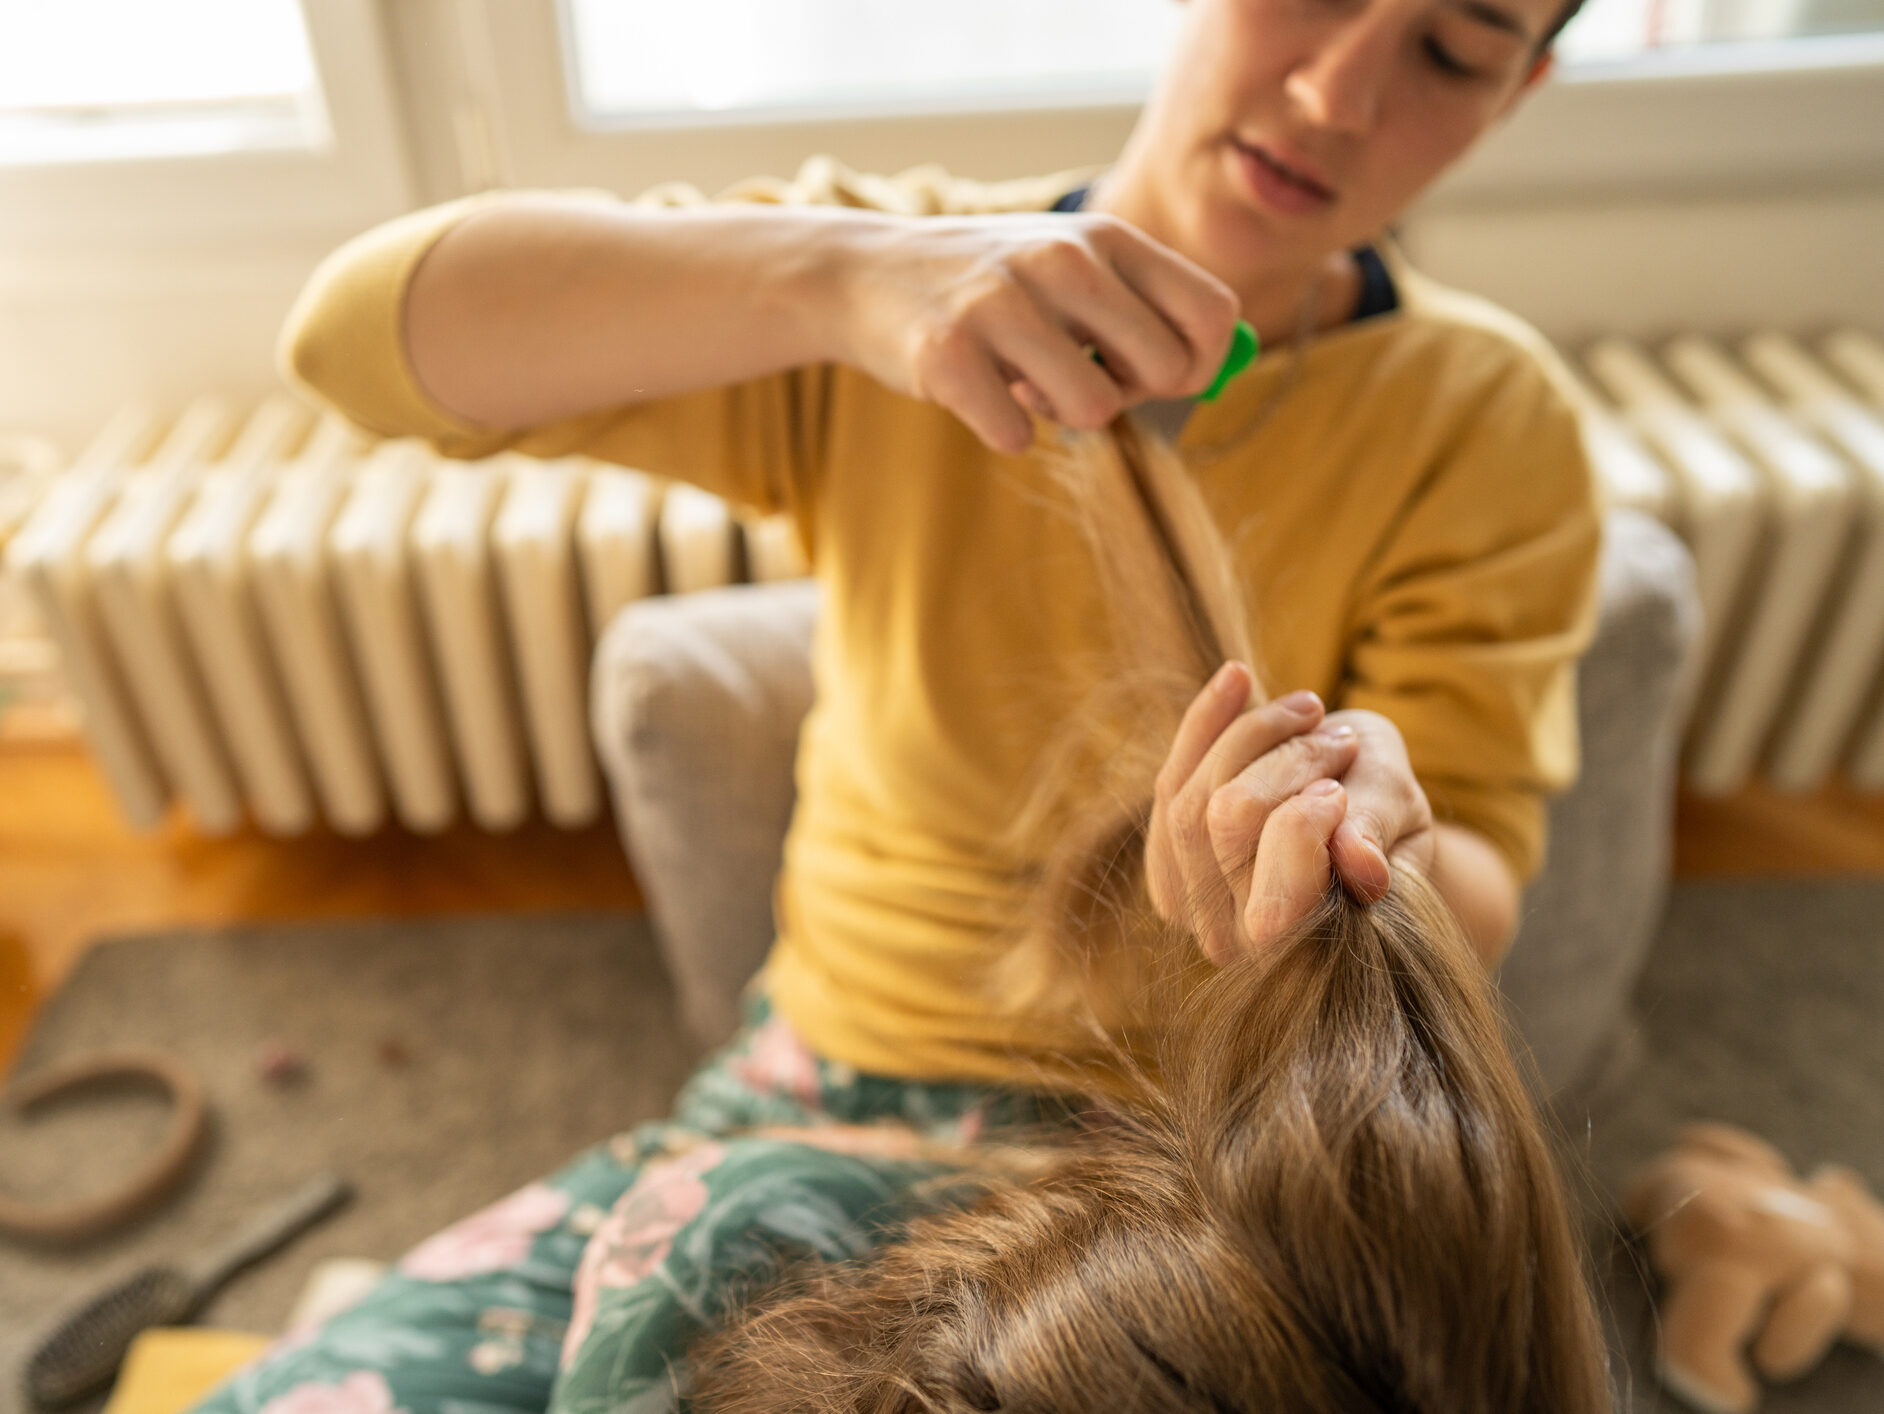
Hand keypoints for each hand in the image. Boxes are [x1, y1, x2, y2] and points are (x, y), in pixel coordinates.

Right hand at [822, 211, 1239, 454]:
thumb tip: (1217, 370)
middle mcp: (1062, 260)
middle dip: (1130, 396)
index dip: (1198, 364)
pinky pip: (1015, 435)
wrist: (865, 272)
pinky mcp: (947, 354)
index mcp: (1106, 238)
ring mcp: (1002, 304)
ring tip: (1023, 380)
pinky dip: (1001, 429)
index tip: (1154, 377)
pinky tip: (975, 392)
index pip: (1212, 312)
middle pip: (1164, 369)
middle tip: (1081, 380)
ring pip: (1093, 409)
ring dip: (1061, 416)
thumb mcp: (1069, 266)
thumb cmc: (989, 286)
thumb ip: (1141, 307)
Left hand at [1144, 662, 1435, 964]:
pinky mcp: (1163, 859)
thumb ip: (1379, 836)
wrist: (1361, 824)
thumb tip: (1363, 865)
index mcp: (1300, 948)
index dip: (1308, 815)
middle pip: (1225, 818)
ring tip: (1312, 712)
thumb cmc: (1389, 823)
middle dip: (1290, 760)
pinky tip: (1239, 678)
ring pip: (1189, 792)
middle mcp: (1231, 942)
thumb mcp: (1402, 818)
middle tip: (1343, 740)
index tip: (1345, 779)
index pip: (1275, 881)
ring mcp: (1185, 903)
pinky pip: (1170, 778)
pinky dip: (1206, 721)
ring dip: (1255, 734)